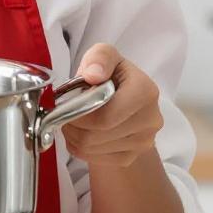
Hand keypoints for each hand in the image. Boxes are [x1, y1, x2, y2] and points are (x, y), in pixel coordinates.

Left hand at [60, 43, 162, 168]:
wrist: (125, 98)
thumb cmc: (112, 73)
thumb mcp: (105, 54)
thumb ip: (99, 58)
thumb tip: (93, 75)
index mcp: (145, 92)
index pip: (106, 116)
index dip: (79, 114)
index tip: (64, 104)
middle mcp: (150, 120)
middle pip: (98, 134)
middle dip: (72, 124)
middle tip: (62, 113)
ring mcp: (142, 142)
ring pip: (93, 148)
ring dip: (73, 136)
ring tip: (70, 120)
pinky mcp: (131, 156)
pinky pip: (95, 158)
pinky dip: (79, 147)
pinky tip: (79, 131)